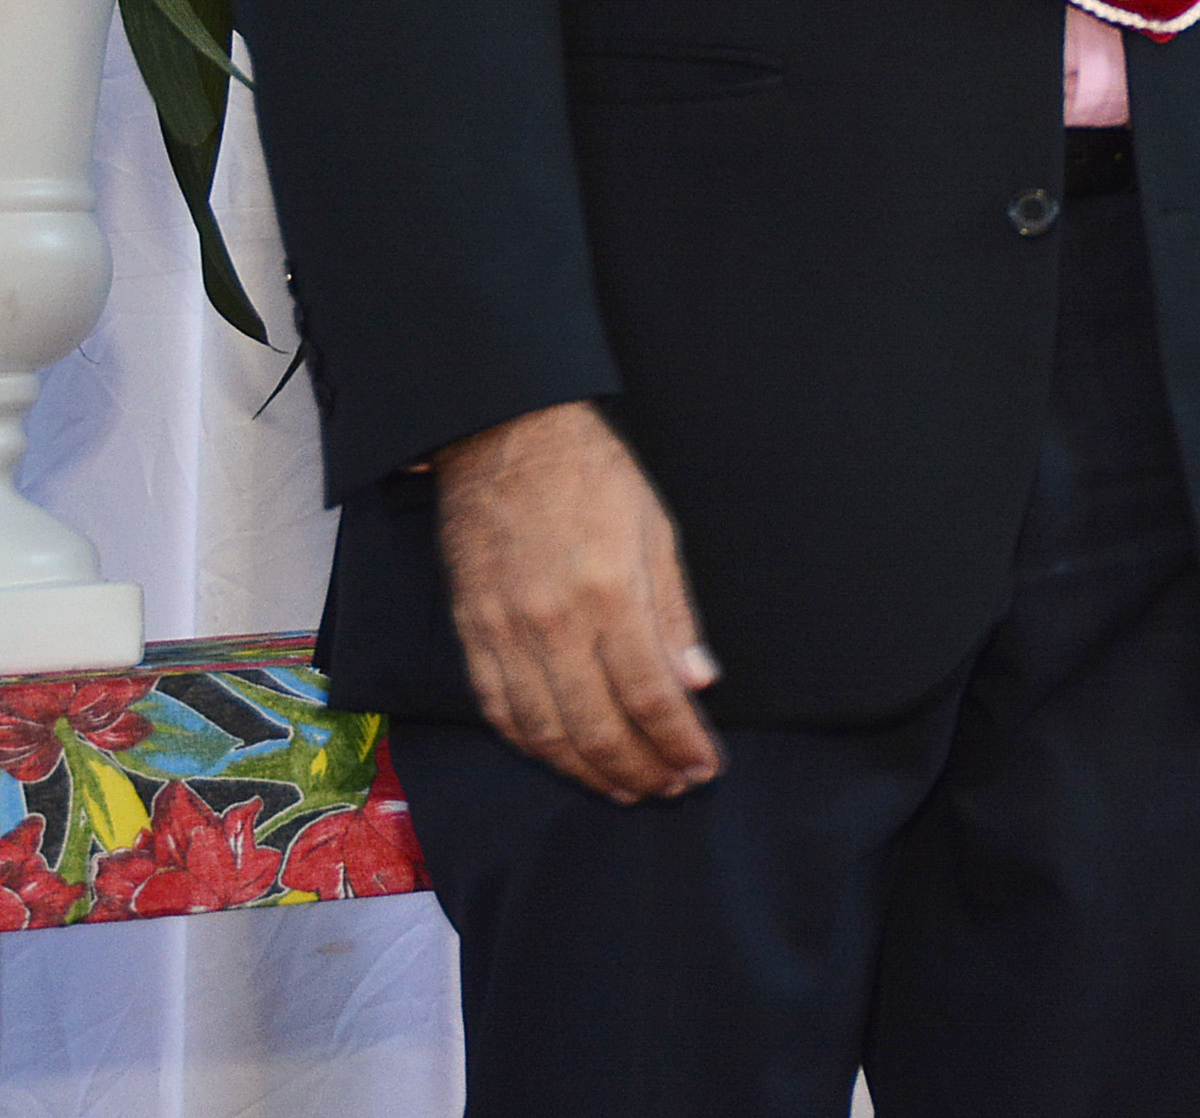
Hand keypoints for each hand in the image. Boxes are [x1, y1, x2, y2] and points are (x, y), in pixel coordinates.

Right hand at [432, 400, 722, 803]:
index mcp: (609, 594)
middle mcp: (552, 624)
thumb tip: (697, 682)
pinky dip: (533, 746)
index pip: (650, 694)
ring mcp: (503, 633)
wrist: (502, 437)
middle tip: (671, 787)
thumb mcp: (657, 531)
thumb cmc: (591, 477)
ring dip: (587, 772)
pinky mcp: (470, 633)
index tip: (703, 767)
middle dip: (640, 769)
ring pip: (543, 733)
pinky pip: (498, 709)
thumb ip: (675, 616)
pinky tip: (562, 758)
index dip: (679, 742)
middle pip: (597, 727)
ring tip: (626, 786)